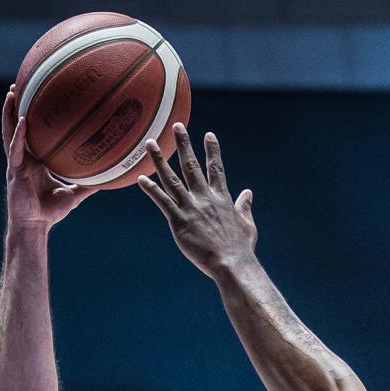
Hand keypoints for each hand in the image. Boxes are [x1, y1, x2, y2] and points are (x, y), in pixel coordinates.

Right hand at [1, 87, 96, 228]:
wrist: (36, 225)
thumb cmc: (51, 210)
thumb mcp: (74, 194)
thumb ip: (88, 185)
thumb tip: (109, 179)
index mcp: (34, 160)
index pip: (31, 133)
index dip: (31, 116)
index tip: (35, 97)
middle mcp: (23, 157)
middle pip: (16, 126)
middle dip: (15, 105)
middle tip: (19, 84)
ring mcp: (16, 162)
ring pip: (10, 132)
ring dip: (9, 112)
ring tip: (12, 93)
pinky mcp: (13, 171)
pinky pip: (15, 149)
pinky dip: (19, 135)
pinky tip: (23, 121)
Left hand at [139, 124, 256, 275]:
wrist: (232, 264)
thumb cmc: (241, 247)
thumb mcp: (247, 223)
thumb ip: (244, 206)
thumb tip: (248, 193)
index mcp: (221, 198)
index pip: (216, 169)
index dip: (212, 151)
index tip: (209, 135)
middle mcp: (205, 198)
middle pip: (191, 166)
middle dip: (184, 145)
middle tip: (177, 126)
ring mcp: (191, 209)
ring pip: (172, 179)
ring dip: (160, 160)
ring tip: (150, 143)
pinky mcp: (180, 222)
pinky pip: (163, 202)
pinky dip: (152, 190)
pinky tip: (141, 179)